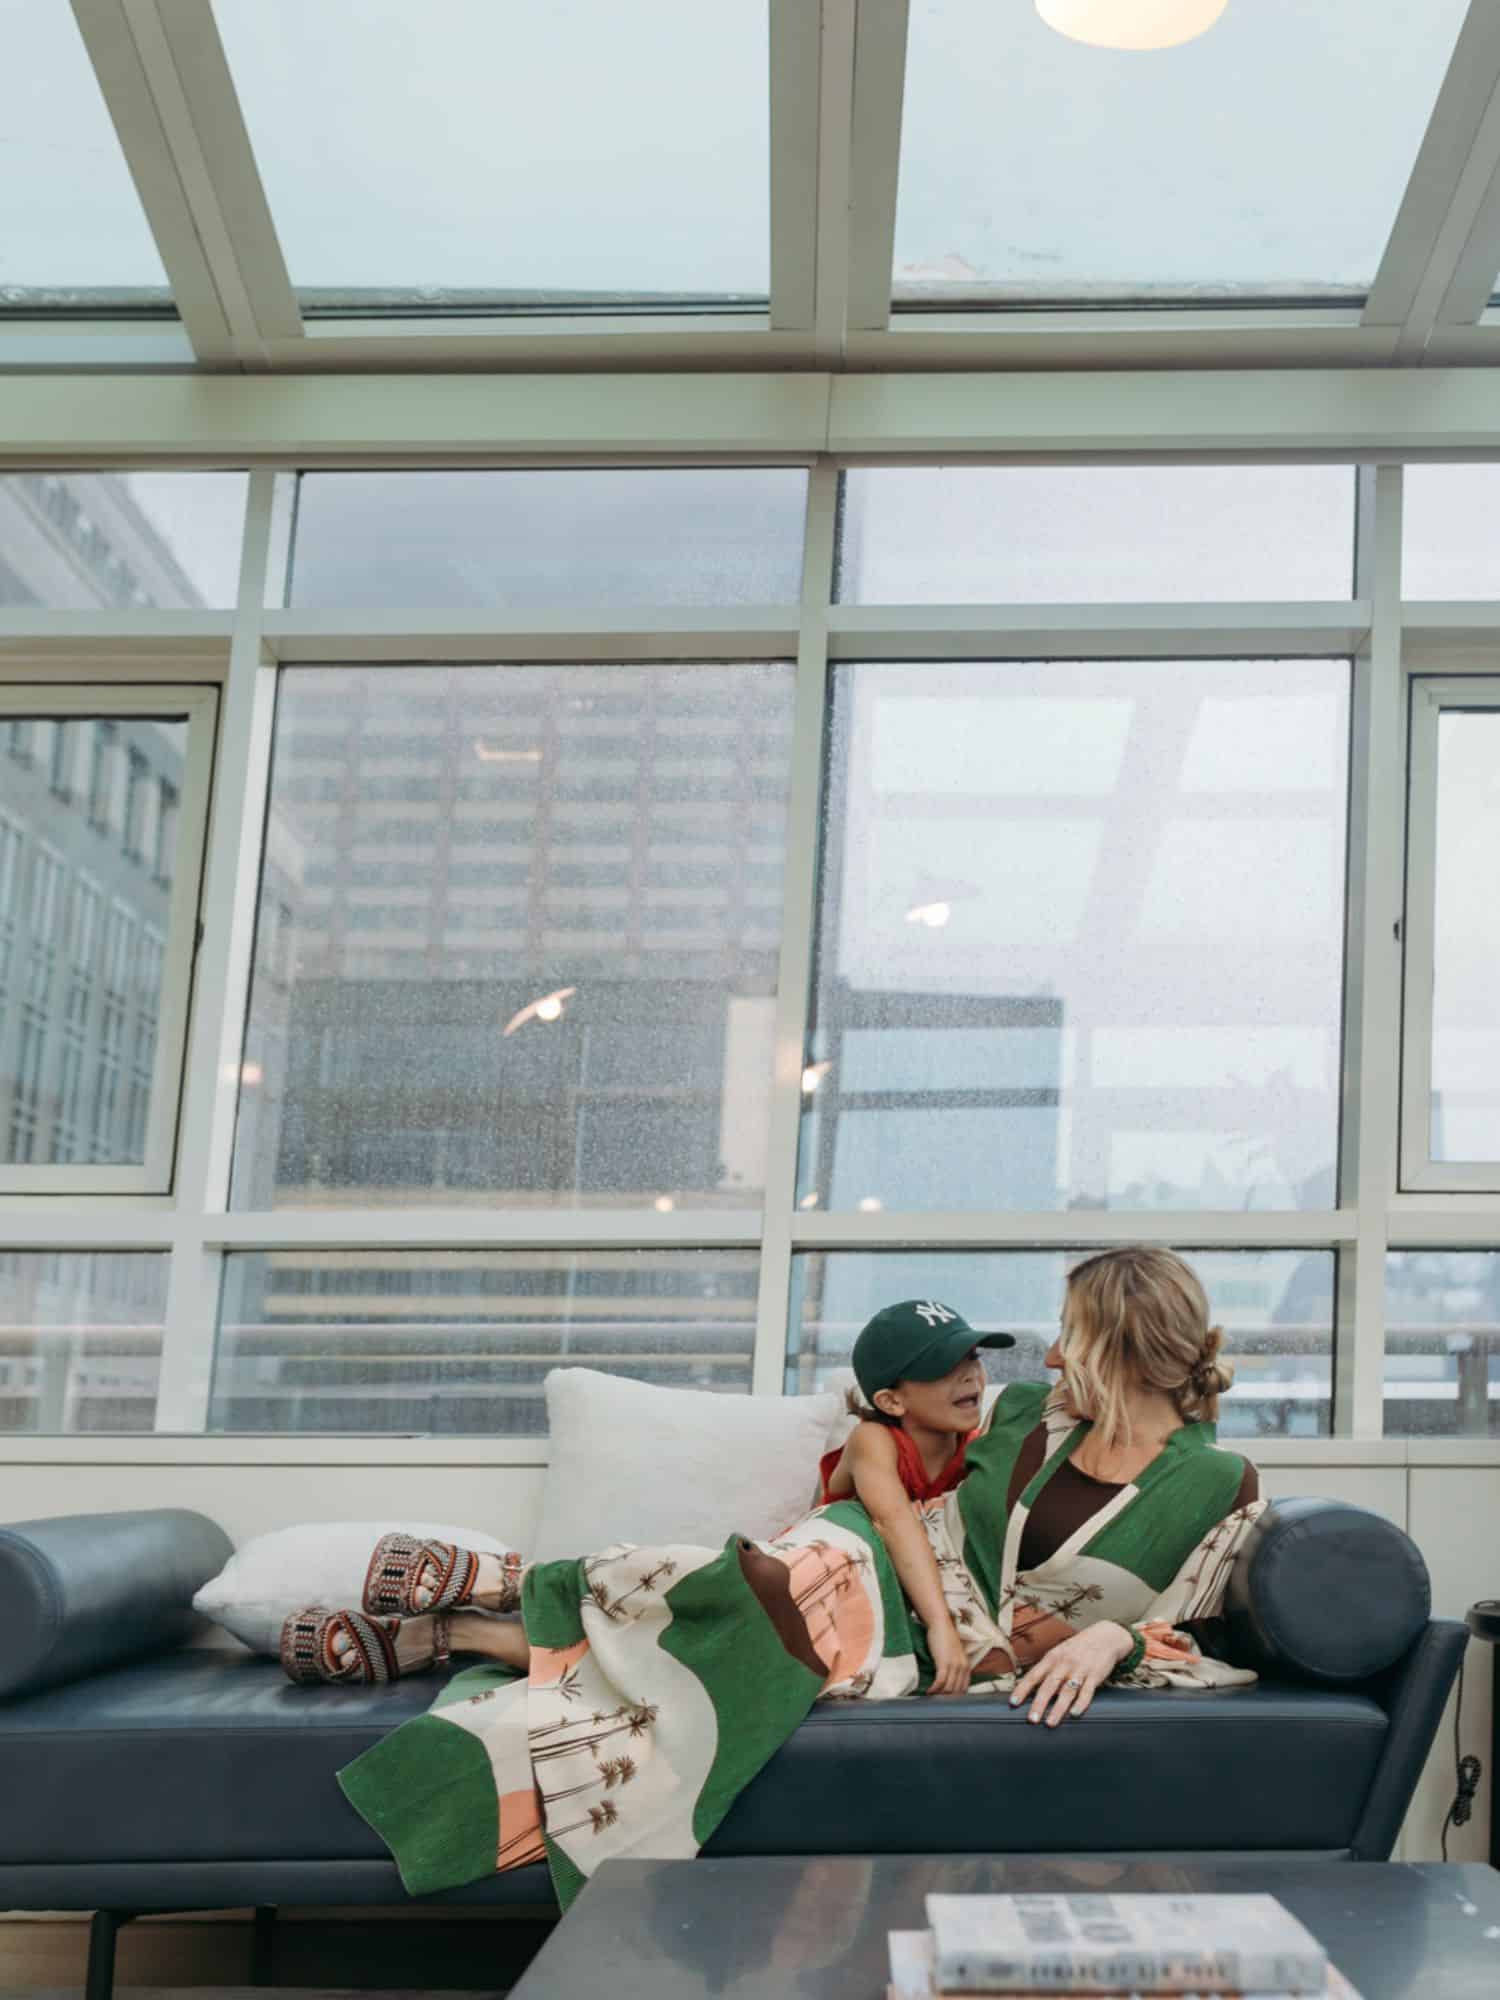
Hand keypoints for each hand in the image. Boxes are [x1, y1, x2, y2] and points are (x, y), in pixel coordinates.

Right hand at [926, 1618, 972, 1696]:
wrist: (941, 1623)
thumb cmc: (945, 1637)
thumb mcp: (954, 1654)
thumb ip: (954, 1665)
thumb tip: (948, 1679)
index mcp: (966, 1665)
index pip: (964, 1688)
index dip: (956, 1697)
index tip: (947, 1701)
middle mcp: (963, 1666)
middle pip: (957, 1690)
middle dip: (947, 1698)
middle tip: (937, 1702)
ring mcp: (954, 1665)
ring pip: (949, 1688)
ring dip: (940, 1695)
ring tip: (932, 1697)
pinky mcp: (944, 1663)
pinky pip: (941, 1681)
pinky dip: (935, 1688)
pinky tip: (929, 1691)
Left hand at [1010, 1622, 1132, 1726]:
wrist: (1104, 1637)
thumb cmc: (1077, 1648)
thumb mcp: (1059, 1653)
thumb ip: (1047, 1669)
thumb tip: (1027, 1686)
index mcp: (1052, 1658)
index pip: (1034, 1675)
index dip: (1023, 1689)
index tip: (1013, 1702)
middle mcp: (1064, 1663)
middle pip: (1049, 1686)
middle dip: (1039, 1703)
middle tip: (1031, 1719)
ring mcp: (1080, 1670)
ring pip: (1067, 1691)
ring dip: (1058, 1708)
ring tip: (1050, 1723)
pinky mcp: (1095, 1675)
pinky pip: (1087, 1691)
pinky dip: (1081, 1703)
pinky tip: (1075, 1714)